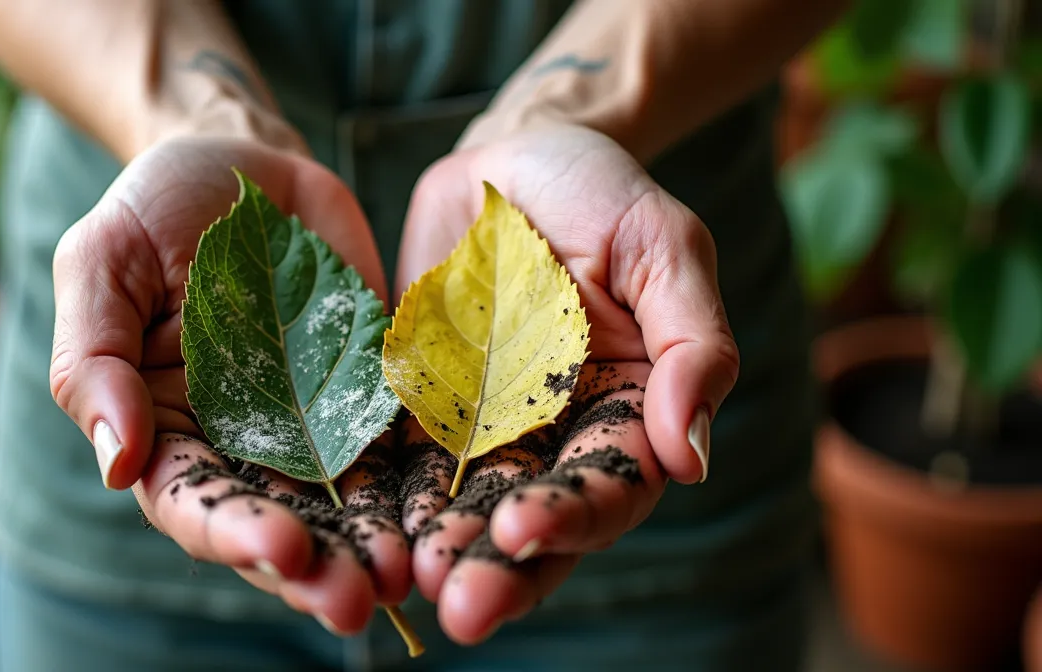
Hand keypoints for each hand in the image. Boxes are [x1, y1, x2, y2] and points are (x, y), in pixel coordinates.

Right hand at [49, 137, 409, 633]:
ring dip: (373, 545)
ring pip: (345, 505)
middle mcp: (244, 446)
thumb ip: (91, 360)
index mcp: (166, 430)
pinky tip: (450, 513)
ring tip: (407, 575)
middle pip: (275, 524)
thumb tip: (115, 464)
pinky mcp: (373, 397)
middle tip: (355, 597)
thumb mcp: (101, 263)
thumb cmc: (156, 208)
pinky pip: (400, 448)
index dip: (231, 531)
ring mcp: (315, 426)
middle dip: (314, 567)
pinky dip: (422, 485)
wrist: (249, 162)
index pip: (192, 502)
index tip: (281, 547)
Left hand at [396, 124, 739, 642]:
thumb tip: (690, 457)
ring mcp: (480, 433)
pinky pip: (399, 468)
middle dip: (499, 568)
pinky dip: (384, 503)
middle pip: (532, 522)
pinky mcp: (419, 414)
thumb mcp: (663, 245)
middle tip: (461, 604)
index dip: (572, 515)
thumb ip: (690, 344)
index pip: (610, 485)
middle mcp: (553, 440)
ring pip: (462, 511)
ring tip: (405, 582)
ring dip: (438, 552)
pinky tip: (359, 531)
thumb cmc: (599, 192)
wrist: (506, 160)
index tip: (523, 527)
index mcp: (626, 414)